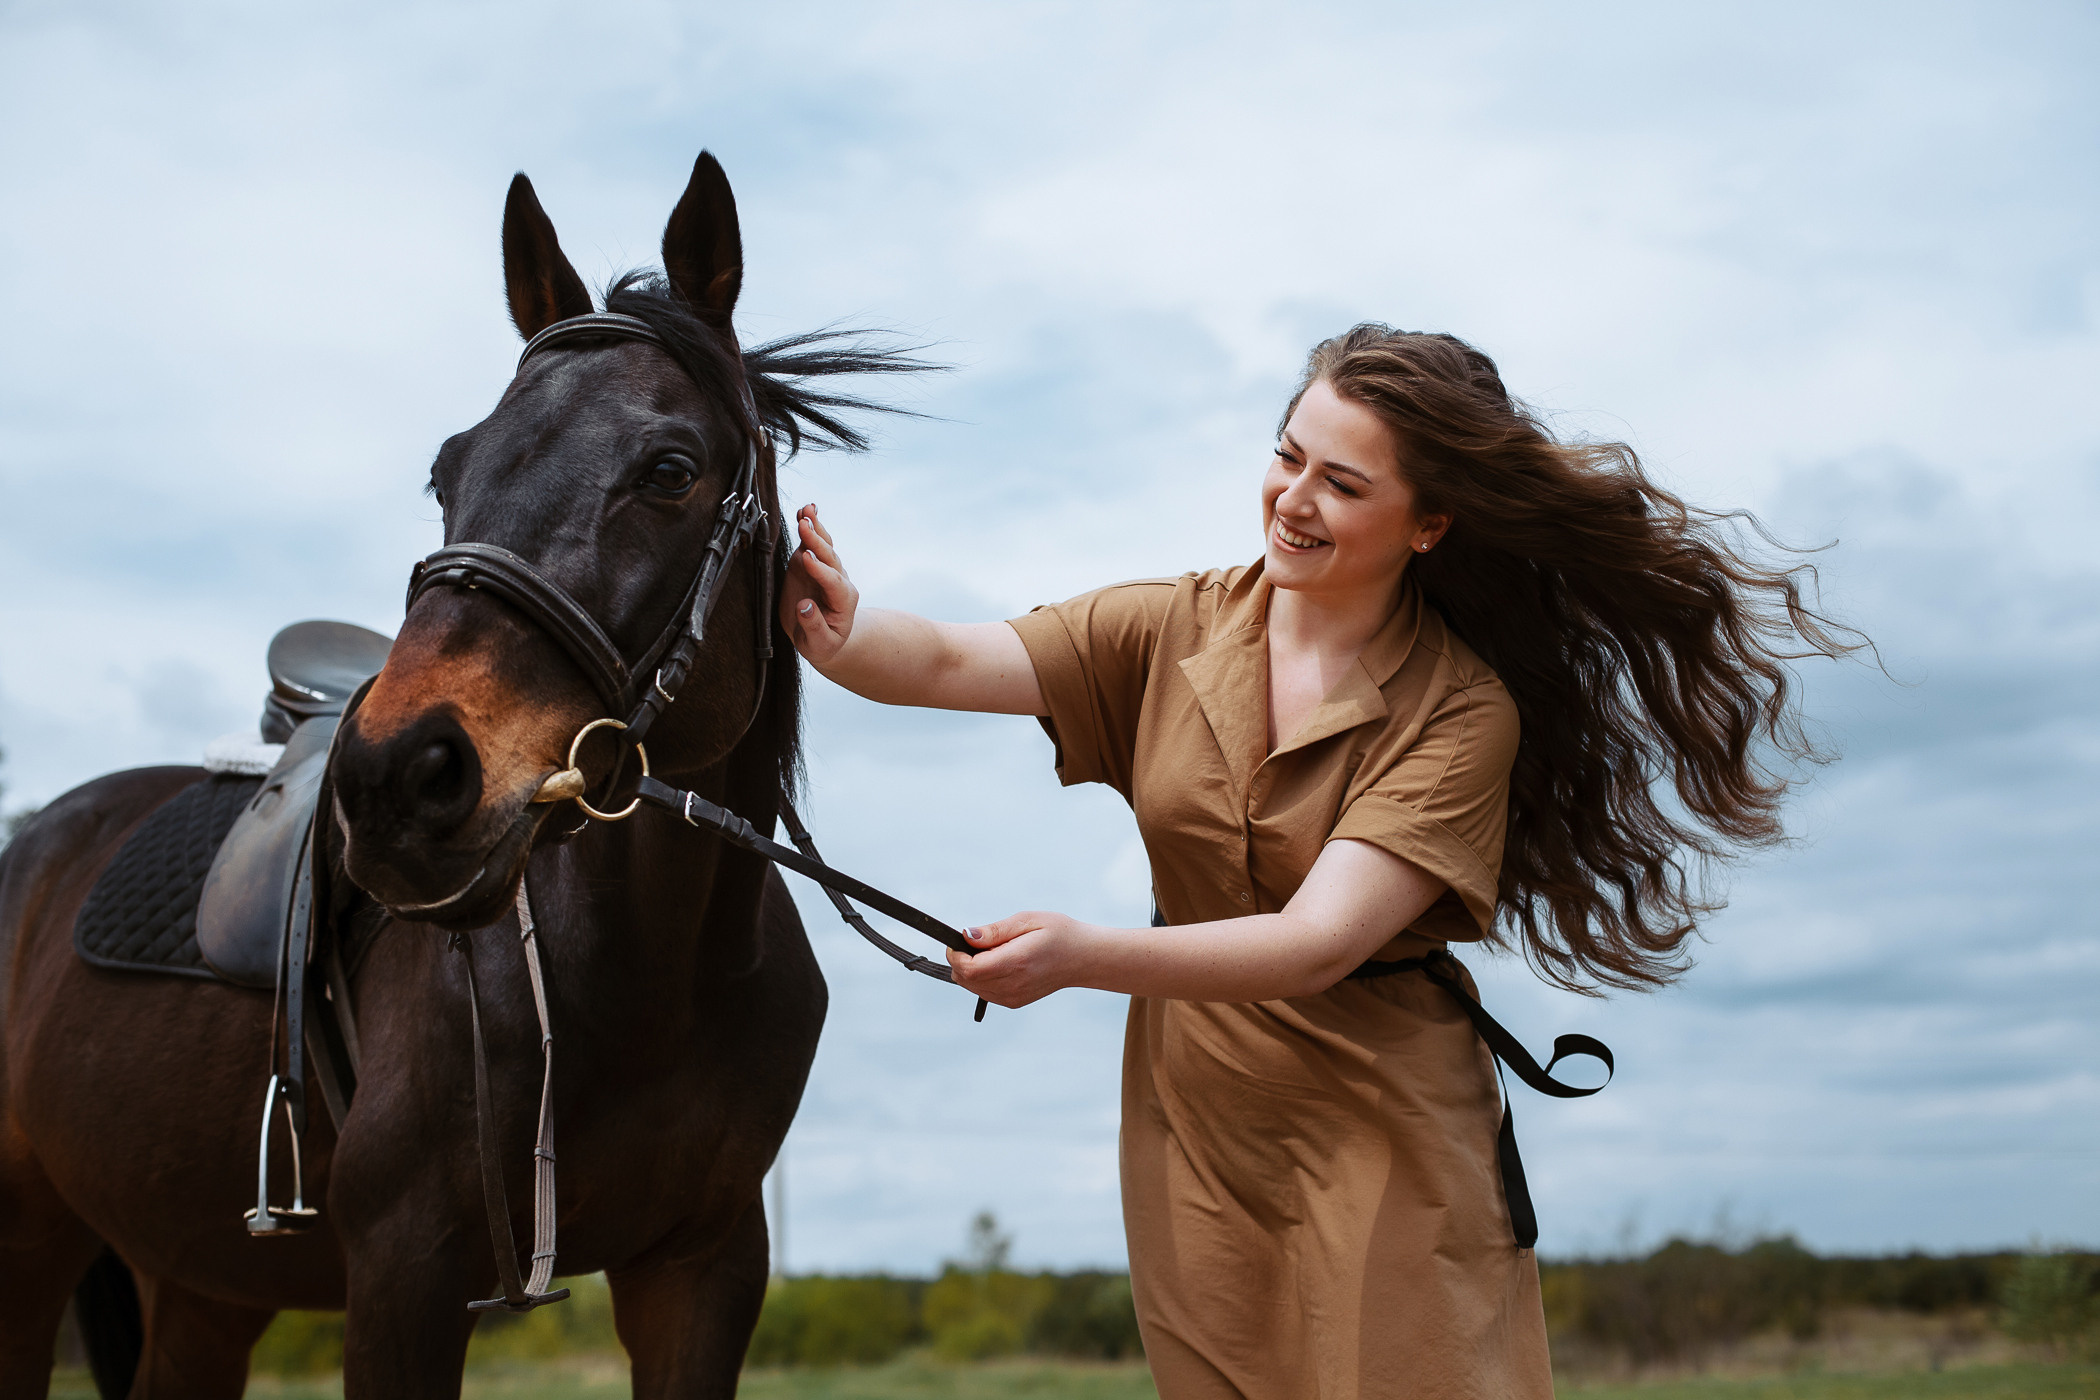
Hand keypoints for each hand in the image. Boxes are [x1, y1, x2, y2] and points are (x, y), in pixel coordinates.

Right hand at [780, 504, 858, 665]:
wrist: (825, 637)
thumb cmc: (824, 644)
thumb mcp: (820, 645)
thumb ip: (814, 626)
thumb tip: (804, 607)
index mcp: (844, 601)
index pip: (833, 582)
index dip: (820, 570)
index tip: (806, 560)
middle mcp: (838, 581)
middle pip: (830, 558)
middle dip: (817, 542)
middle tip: (805, 524)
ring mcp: (825, 570)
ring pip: (823, 546)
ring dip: (815, 528)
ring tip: (807, 511)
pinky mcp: (811, 565)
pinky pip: (811, 544)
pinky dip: (808, 528)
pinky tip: (803, 513)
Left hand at [946, 910, 1096, 1008]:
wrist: (1083, 958)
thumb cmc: (1059, 934)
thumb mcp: (1028, 920)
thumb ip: (994, 931)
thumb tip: (966, 935)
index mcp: (1017, 962)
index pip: (970, 968)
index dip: (956, 955)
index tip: (958, 940)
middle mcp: (1013, 985)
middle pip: (966, 980)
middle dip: (960, 960)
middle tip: (977, 942)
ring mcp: (1013, 997)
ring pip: (972, 987)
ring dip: (970, 969)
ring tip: (992, 951)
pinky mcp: (1014, 1002)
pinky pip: (983, 992)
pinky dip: (980, 978)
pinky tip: (997, 963)